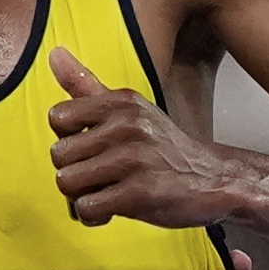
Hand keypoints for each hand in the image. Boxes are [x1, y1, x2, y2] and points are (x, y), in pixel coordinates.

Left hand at [49, 48, 237, 230]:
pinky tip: (112, 210)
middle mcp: (127, 126)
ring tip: (107, 193)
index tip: (92, 149)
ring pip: (68, 183)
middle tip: (102, 178)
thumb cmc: (164, 149)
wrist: (215, 179)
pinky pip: (86, 208)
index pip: (58, 117)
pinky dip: (94, 216)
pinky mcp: (140, 193)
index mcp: (121, 103)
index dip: (69, 140)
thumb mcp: (130, 111)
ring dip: (82, 197)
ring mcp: (134, 159)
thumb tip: (54, 53)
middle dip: (75, 173)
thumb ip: (87, 86)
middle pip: (59, 155)